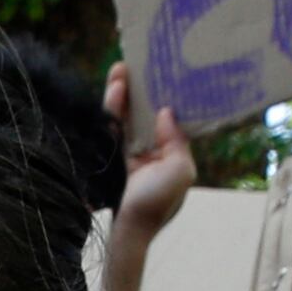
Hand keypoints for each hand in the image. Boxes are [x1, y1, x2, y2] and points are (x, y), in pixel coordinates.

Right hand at [105, 65, 196, 249]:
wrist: (127, 227)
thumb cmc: (159, 202)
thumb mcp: (181, 170)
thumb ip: (177, 140)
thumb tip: (166, 112)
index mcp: (171, 154)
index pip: (169, 119)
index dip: (166, 96)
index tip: (165, 74)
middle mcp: (150, 150)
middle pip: (145, 112)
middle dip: (142, 89)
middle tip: (139, 63)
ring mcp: (129, 152)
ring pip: (126, 116)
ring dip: (123, 92)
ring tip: (122, 68)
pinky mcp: (110, 154)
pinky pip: (111, 126)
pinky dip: (113, 106)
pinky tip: (116, 88)